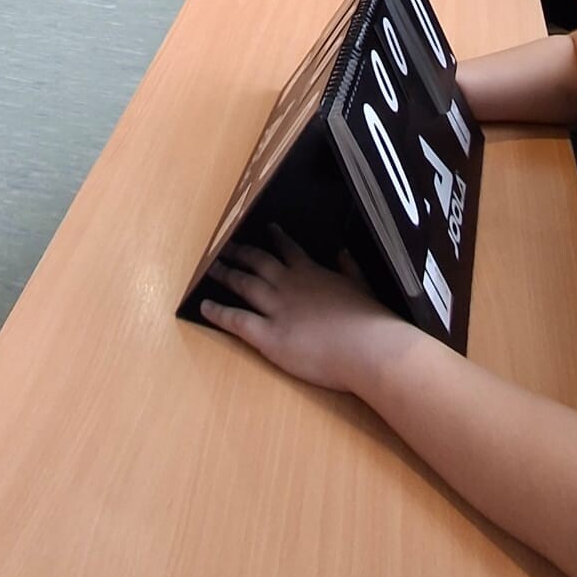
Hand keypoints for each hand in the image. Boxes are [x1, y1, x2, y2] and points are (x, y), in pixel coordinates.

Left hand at [201, 228, 387, 389]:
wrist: (368, 347)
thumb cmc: (370, 320)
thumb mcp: (363, 285)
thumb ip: (350, 267)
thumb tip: (343, 251)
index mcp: (312, 273)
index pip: (289, 250)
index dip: (276, 239)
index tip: (268, 229)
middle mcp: (289, 285)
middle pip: (258, 262)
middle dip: (240, 252)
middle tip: (225, 245)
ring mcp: (276, 309)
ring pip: (243, 284)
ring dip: (225, 274)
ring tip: (211, 267)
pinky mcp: (269, 336)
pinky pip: (237, 321)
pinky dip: (219, 313)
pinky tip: (205, 308)